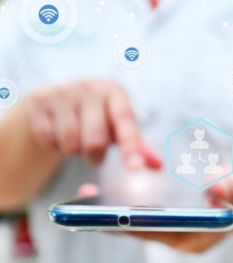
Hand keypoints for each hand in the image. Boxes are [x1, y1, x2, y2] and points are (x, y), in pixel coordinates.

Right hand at [24, 80, 161, 169]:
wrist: (53, 102)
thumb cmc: (96, 118)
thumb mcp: (118, 128)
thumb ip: (138, 147)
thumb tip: (159, 166)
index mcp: (114, 92)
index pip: (126, 122)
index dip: (131, 147)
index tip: (135, 168)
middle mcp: (89, 88)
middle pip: (95, 140)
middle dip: (95, 156)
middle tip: (94, 155)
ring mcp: (62, 93)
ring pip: (70, 142)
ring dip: (73, 151)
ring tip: (75, 141)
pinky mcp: (38, 102)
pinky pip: (48, 139)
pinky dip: (52, 146)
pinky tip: (56, 135)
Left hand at [77, 183, 230, 253]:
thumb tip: (215, 187)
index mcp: (197, 240)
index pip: (160, 236)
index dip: (133, 227)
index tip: (107, 219)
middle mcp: (182, 241)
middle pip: (144, 234)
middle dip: (114, 221)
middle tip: (85, 205)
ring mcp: (176, 233)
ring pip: (141, 228)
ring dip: (116, 215)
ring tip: (89, 196)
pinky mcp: (172, 224)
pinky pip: (145, 220)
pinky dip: (128, 210)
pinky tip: (110, 194)